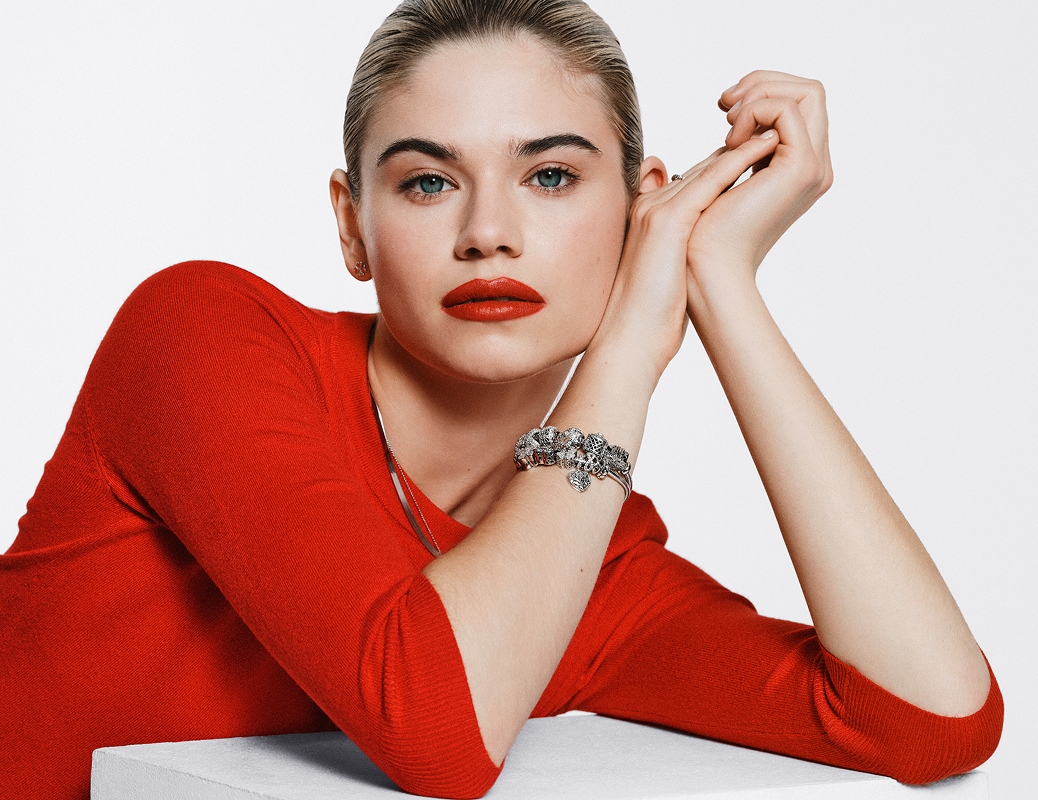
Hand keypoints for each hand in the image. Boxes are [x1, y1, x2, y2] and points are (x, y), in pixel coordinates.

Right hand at [592, 120, 781, 383]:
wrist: (629, 339)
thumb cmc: (650, 319)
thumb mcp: (668, 276)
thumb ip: (682, 252)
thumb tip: (703, 251)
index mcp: (647, 216)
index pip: (694, 179)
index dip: (728, 168)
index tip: (760, 160)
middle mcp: (649, 204)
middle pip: (702, 166)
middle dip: (740, 152)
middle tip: (777, 136)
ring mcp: (656, 209)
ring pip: (708, 165)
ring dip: (745, 147)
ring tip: (780, 131)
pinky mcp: (668, 220)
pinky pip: (711, 179)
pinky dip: (741, 160)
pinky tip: (768, 148)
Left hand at [684, 71, 832, 299]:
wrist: (706, 264)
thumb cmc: (703, 229)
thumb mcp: (722, 173)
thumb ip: (738, 144)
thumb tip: (734, 108)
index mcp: (798, 166)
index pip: (800, 100)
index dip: (762, 89)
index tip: (724, 107)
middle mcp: (815, 165)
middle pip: (810, 90)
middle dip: (762, 83)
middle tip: (724, 105)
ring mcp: (813, 166)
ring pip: (808, 92)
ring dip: (759, 96)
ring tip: (728, 127)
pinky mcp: (801, 167)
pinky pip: (787, 109)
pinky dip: (755, 111)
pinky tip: (730, 142)